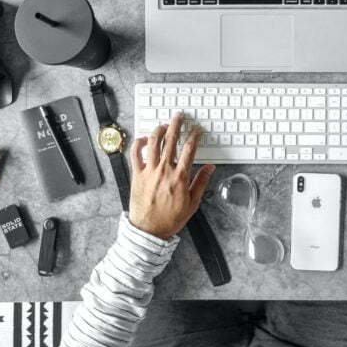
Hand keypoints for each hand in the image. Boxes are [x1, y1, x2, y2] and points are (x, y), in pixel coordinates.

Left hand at [129, 113, 214, 238]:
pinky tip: (145, 139)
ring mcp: (149, 171)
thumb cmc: (170, 219)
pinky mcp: (137, 174)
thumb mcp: (192, 202)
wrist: (149, 230)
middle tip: (179, 116)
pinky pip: (135, 153)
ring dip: (159, 129)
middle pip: (171, 140)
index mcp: (180, 177)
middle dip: (176, 124)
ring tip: (164, 124)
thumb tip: (210, 168)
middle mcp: (164, 170)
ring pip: (154, 142)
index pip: (190, 149)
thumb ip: (201, 182)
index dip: (194, 136)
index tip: (197, 130)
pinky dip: (140, 143)